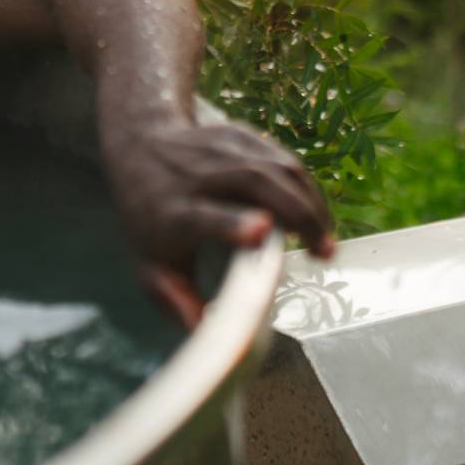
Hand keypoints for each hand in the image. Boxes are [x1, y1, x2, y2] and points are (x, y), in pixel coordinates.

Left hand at [100, 117, 334, 327]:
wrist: (139, 145)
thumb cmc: (148, 217)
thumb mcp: (149, 262)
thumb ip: (173, 297)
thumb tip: (201, 329)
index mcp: (172, 211)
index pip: (202, 216)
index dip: (231, 223)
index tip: (261, 232)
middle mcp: (197, 176)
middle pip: (252, 183)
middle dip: (297, 214)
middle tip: (323, 252)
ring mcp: (220, 150)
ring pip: (275, 168)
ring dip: (310, 203)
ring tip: (324, 239)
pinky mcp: (240, 135)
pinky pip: (282, 159)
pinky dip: (306, 188)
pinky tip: (315, 214)